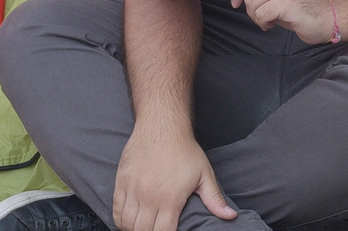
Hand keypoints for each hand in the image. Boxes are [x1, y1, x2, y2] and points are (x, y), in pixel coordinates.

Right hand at [112, 122, 235, 230]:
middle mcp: (149, 197)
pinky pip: (116, 210)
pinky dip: (121, 220)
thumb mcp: (204, 174)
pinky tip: (129, 221)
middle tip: (156, 230)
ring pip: (127, 224)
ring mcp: (133, 190)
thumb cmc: (185, 150)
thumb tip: (231, 216)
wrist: (162, 127)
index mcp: (171, 199)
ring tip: (143, 227)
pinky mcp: (122, 182)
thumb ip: (214, 199)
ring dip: (134, 229)